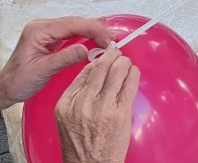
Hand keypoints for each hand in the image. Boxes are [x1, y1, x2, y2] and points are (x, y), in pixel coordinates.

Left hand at [0, 17, 111, 129]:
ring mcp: (46, 31)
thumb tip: (86, 50)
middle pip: (75, 22)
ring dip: (91, 32)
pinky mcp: (49, 38)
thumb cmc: (19, 81)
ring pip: (74, 26)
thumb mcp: (42, 71)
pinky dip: (84, 36)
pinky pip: (70, 33)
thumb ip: (64, 58)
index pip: (72, 24)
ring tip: (108, 39)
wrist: (5, 88)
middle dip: (95, 29)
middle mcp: (43, 26)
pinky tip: (95, 38)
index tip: (108, 39)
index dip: (92, 30)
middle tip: (113, 40)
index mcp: (39, 30)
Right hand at [56, 48, 138, 162]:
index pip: (85, 71)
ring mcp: (105, 107)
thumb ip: (75, 92)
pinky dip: (133, 74)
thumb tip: (92, 70)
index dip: (97, 60)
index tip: (103, 56)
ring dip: (124, 62)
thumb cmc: (79, 143)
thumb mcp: (64, 116)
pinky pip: (130, 85)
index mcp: (68, 102)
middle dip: (112, 56)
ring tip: (125, 62)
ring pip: (118, 72)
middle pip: (102, 67)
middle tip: (116, 54)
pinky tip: (133, 72)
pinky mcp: (121, 113)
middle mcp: (86, 102)